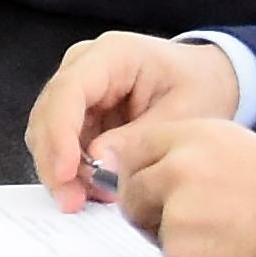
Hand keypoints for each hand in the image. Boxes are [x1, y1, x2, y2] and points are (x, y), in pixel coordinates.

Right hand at [26, 32, 237, 208]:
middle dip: (54, 161)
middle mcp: (84, 67)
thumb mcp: (184, 112)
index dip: (59, 134)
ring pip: (47, 133)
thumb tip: (97, 162)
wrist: (208, 79)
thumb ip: (138, 138)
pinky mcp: (79, 114)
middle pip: (48, 114)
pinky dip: (72, 172)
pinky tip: (89, 193)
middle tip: (71, 202)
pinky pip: (62, 146)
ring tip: (87, 201)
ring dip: (60, 171)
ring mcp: (78, 91)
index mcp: (112, 54)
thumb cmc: (199, 86)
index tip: (65, 173)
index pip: (69, 91)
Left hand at [100, 116, 255, 256]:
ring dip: (178, 250)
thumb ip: (192, 155)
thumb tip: (148, 173)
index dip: (143, 176)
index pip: (134, 151)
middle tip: (198, 227)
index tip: (154, 193)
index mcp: (194, 138)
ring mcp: (176, 220)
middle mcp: (177, 171)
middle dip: (153, 216)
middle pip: (132, 198)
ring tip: (225, 249)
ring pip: (152, 240)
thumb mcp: (243, 150)